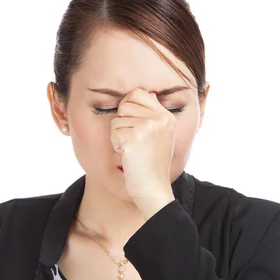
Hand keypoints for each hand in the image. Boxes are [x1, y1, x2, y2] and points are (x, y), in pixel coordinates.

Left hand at [110, 88, 175, 204]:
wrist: (153, 187)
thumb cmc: (153, 163)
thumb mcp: (162, 134)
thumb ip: (154, 113)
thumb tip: (149, 92)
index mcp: (166, 116)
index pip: (138, 93)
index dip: (128, 106)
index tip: (133, 125)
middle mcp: (159, 119)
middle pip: (124, 106)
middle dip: (123, 123)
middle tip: (134, 142)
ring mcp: (147, 128)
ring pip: (117, 120)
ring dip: (119, 136)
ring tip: (133, 150)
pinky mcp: (133, 138)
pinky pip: (113, 133)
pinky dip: (116, 145)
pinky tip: (128, 156)